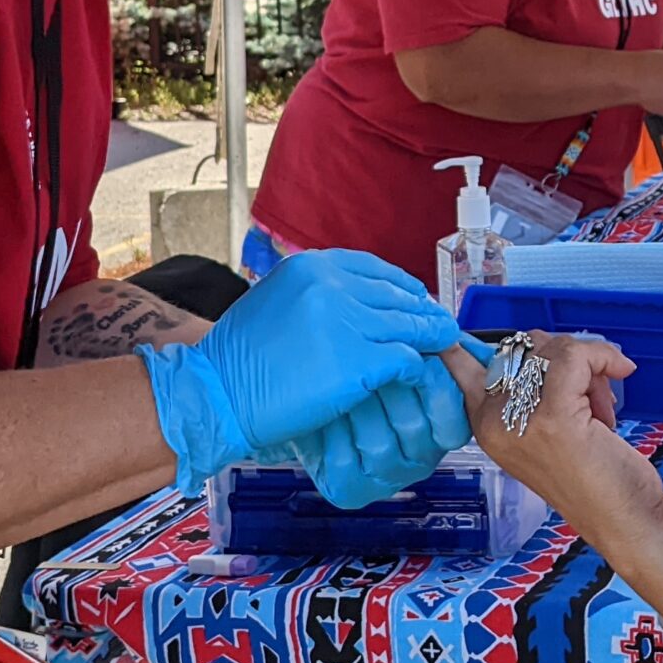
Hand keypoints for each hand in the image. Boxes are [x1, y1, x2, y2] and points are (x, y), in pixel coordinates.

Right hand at [138, 249, 476, 498]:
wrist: (216, 394)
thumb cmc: (238, 360)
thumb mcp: (274, 303)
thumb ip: (314, 297)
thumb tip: (351, 304)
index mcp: (311, 267)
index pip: (374, 268)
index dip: (401, 286)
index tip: (415, 299)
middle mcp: (331, 285)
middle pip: (397, 295)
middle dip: (423, 311)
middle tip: (442, 326)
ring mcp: (347, 321)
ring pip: (410, 325)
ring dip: (432, 337)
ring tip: (447, 346)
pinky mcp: (358, 361)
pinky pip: (405, 359)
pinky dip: (417, 368)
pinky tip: (421, 375)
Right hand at [448, 334, 656, 535]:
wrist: (622, 519)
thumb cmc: (594, 480)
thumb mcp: (545, 432)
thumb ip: (531, 391)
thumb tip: (541, 342)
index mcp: (485, 425)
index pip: (458, 365)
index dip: (468, 342)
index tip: (476, 338)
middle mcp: (493, 422)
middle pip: (522, 347)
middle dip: (563, 357)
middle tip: (589, 392)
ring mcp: (520, 419)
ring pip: (551, 349)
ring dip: (588, 365)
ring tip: (600, 405)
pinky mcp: (552, 416)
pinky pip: (575, 356)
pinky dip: (604, 356)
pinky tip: (622, 370)